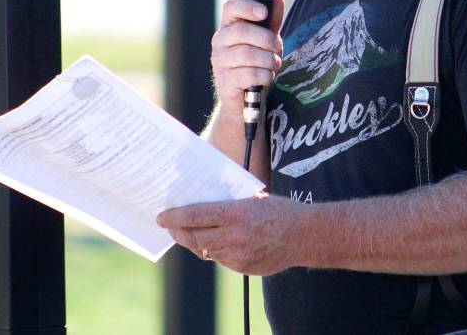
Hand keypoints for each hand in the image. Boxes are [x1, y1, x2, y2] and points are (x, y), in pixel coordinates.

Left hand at [156, 193, 305, 275]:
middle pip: (194, 238)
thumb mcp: (251, 198)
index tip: (162, 217)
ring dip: (195, 243)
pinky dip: (215, 251)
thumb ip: (227, 204)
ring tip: (190, 234)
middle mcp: (234, 236)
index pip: (194, 216)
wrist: (304, 235)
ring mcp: (239, 255)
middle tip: (171, 227)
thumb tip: (201, 203)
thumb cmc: (278, 211)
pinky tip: (215, 243)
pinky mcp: (244, 268)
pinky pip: (221, 260)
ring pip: (206, 251)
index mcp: (235, 213)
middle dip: (178, 233)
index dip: (174, 218)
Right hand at [210, 0, 284, 110]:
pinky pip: (249, 74)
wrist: (245, 98)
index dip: (247, 7)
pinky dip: (265, 76)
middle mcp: (219, 41)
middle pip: (242, 32)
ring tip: (273, 64)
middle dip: (267, 40)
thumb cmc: (255, 63)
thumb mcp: (265, 40)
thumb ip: (271, 21)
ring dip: (268, 60)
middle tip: (276, 48)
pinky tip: (266, 77)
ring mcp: (220, 61)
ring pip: (248, 54)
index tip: (263, 12)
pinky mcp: (225, 80)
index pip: (230, 7)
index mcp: (229, 26)